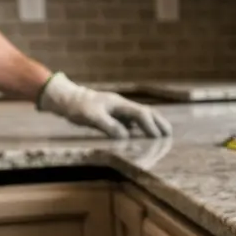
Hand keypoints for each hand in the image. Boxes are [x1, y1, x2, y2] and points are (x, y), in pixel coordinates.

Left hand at [38, 73, 171, 138]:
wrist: (66, 98)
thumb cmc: (77, 107)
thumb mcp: (91, 117)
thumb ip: (109, 126)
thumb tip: (126, 136)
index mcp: (119, 104)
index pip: (141, 114)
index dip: (151, 125)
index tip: (158, 137)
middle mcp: (122, 106)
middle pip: (147, 112)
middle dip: (159, 122)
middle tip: (169, 134)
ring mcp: (119, 110)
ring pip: (141, 116)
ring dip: (153, 124)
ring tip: (162, 134)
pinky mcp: (114, 115)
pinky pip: (132, 121)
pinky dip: (142, 127)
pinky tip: (143, 135)